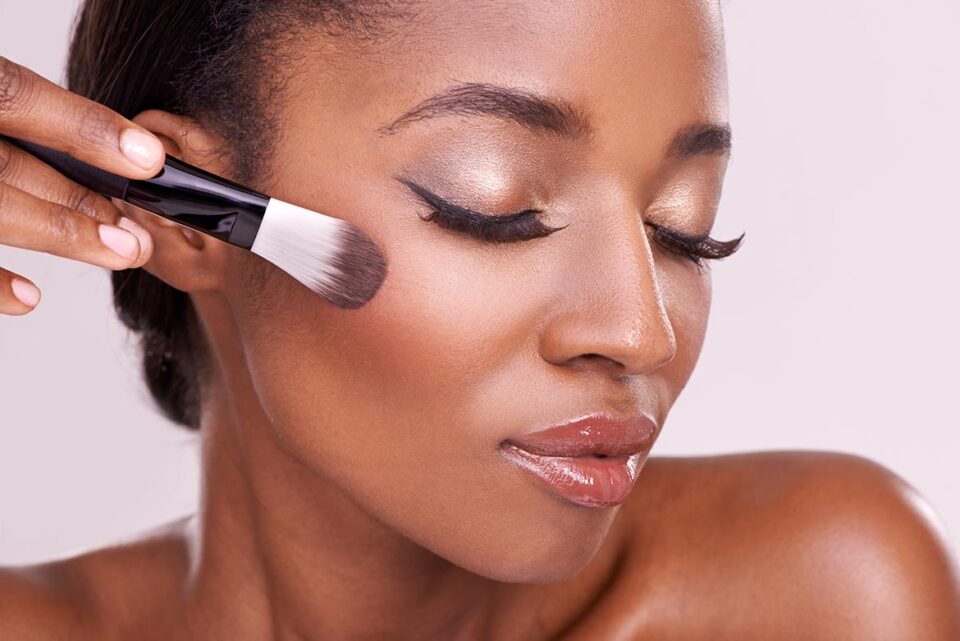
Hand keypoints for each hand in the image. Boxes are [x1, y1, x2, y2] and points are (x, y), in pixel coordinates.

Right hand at [0, 55, 165, 314]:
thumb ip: (10, 112)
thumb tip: (104, 149)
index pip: (11, 96)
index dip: (83, 126)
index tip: (148, 157)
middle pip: (6, 164)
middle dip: (82, 199)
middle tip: (142, 229)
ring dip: (57, 233)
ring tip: (119, 253)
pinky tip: (29, 297)